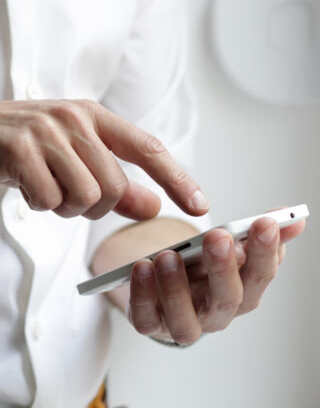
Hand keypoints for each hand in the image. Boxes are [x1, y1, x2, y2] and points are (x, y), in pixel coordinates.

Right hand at [0, 99, 208, 218]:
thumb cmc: (32, 147)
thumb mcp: (79, 159)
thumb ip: (119, 186)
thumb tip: (154, 207)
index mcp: (96, 117)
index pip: (148, 149)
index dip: (178, 179)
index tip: (200, 206)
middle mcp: (75, 118)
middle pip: (115, 187)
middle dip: (95, 206)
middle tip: (68, 194)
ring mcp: (47, 132)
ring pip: (87, 196)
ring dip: (67, 207)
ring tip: (47, 187)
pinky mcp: (20, 150)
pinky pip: (50, 201)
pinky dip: (41, 205)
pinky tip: (27, 185)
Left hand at [128, 215, 304, 344]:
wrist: (168, 285)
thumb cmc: (203, 267)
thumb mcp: (230, 247)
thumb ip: (256, 234)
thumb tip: (295, 219)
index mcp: (242, 292)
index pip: (261, 276)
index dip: (265, 252)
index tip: (265, 223)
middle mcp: (216, 313)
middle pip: (227, 300)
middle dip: (224, 268)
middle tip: (218, 237)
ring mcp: (183, 323)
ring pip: (185, 321)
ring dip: (177, 288)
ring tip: (169, 256)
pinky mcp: (151, 323)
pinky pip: (145, 318)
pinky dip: (142, 295)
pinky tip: (142, 267)